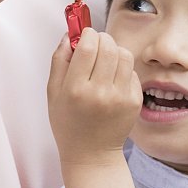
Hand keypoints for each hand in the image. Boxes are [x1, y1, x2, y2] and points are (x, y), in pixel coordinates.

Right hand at [47, 29, 141, 165]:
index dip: (87, 34)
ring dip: (114, 51)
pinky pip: (132, 71)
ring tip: (105, 61)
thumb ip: (59, 60)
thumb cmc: (68, 123)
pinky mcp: (135, 102)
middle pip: (109, 46)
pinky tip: (113, 81)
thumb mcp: (53, 93)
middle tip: (96, 45)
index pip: (88, 46)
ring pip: (124, 55)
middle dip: (101, 39)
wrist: (91, 154)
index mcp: (75, 89)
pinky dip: (123, 69)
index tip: (84, 35)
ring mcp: (120, 97)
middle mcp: (100, 92)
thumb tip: (70, 34)